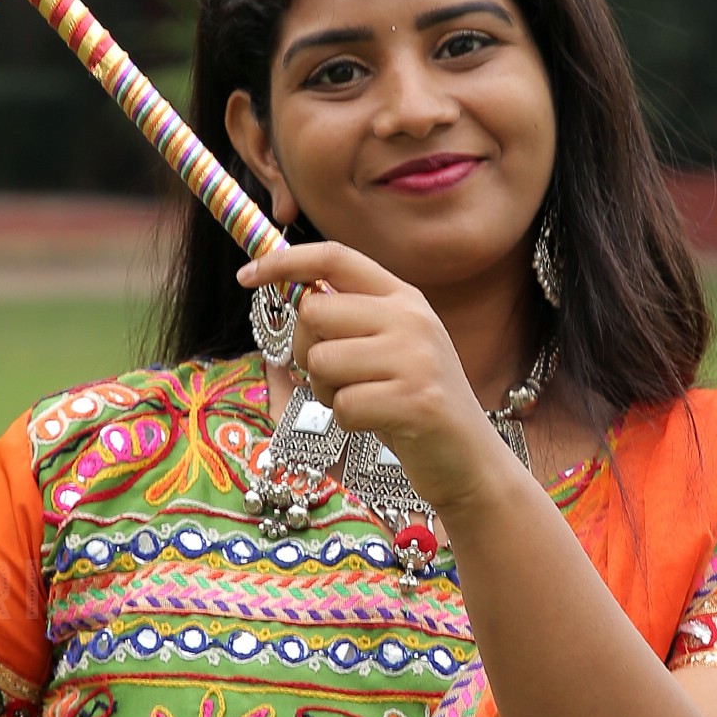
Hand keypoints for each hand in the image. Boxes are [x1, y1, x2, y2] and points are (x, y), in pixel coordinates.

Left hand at [238, 240, 516, 518]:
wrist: (470, 459)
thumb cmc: (413, 402)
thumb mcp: (389, 347)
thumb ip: (348, 318)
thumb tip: (286, 292)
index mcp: (404, 297)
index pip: (335, 257)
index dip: (285, 261)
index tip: (246, 276)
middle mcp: (412, 318)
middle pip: (315, 311)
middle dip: (306, 350)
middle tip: (334, 377)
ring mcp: (417, 358)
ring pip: (323, 361)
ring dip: (329, 392)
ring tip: (365, 402)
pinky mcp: (416, 400)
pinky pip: (344, 406)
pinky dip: (349, 423)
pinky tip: (379, 424)